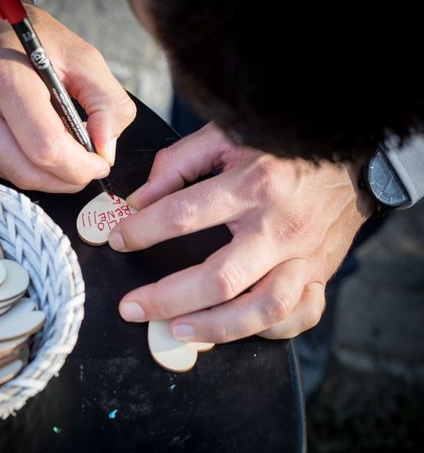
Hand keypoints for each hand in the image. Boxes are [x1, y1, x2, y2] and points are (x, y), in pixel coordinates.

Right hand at [0, 0, 135, 191]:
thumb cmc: (27, 37)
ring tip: (60, 148)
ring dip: (45, 174)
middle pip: (27, 172)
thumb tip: (105, 151)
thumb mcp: (82, 56)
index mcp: (4, 77)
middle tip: (85, 167)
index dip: (80, 167)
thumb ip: (108, 103)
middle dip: (65, 180)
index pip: (46, 148)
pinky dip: (21, 164)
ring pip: (11, 176)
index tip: (99, 163)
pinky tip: (28, 140)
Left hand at [108, 122, 373, 341]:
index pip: (184, 215)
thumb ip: (177, 164)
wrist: (347, 159)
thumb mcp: (225, 136)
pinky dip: (268, 331)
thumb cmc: (279, 147)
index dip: (142, 231)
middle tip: (132, 308)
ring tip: (176, 331)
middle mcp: (280, 227)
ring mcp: (304, 256)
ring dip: (215, 328)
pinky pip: (300, 316)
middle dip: (167, 299)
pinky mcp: (321, 273)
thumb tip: (138, 200)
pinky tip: (235, 327)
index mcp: (254, 184)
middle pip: (221, 279)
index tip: (119, 239)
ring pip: (263, 309)